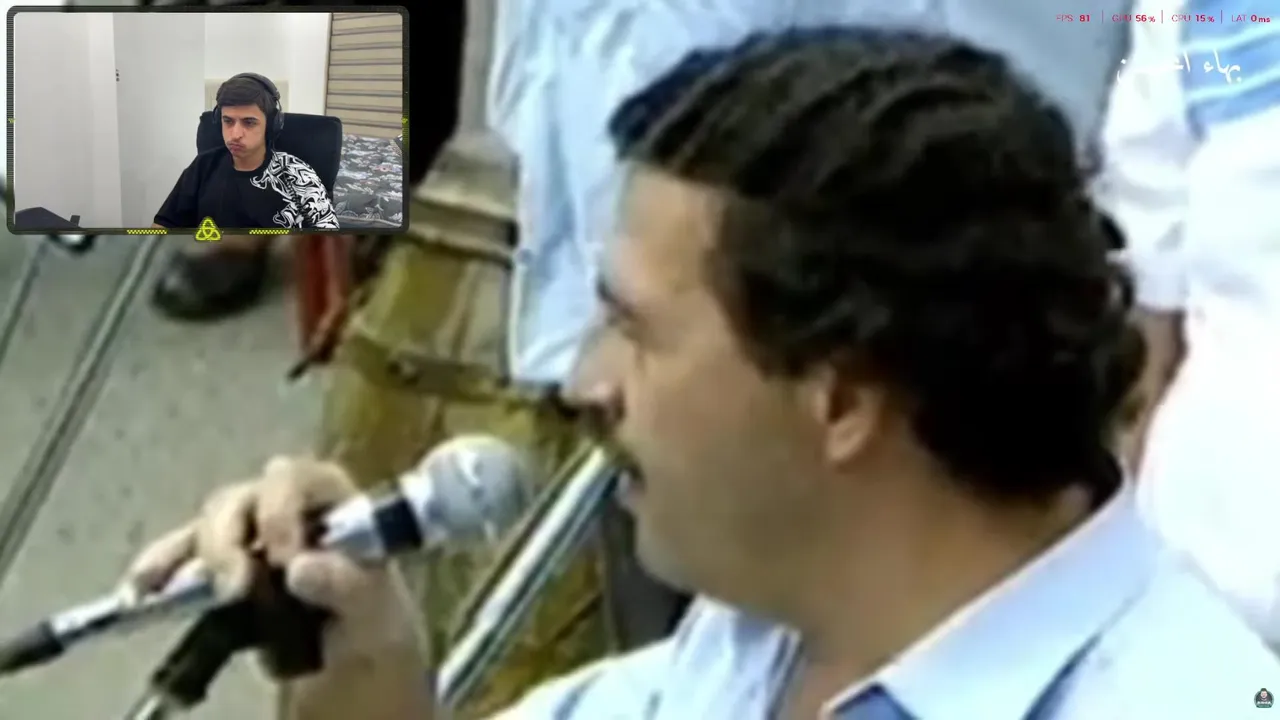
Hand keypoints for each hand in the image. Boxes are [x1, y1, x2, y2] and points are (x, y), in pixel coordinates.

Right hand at [123, 456, 426, 675]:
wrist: (350, 656)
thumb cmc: (372, 622)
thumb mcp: (377, 611)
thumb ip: (350, 586)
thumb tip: (302, 567)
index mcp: (333, 502)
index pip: (300, 479)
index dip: (284, 510)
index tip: (283, 558)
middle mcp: (286, 507)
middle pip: (245, 499)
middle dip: (230, 538)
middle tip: (236, 587)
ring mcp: (249, 534)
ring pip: (212, 524)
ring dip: (196, 553)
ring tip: (180, 590)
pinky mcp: (221, 565)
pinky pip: (183, 556)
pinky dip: (162, 567)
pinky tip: (141, 587)